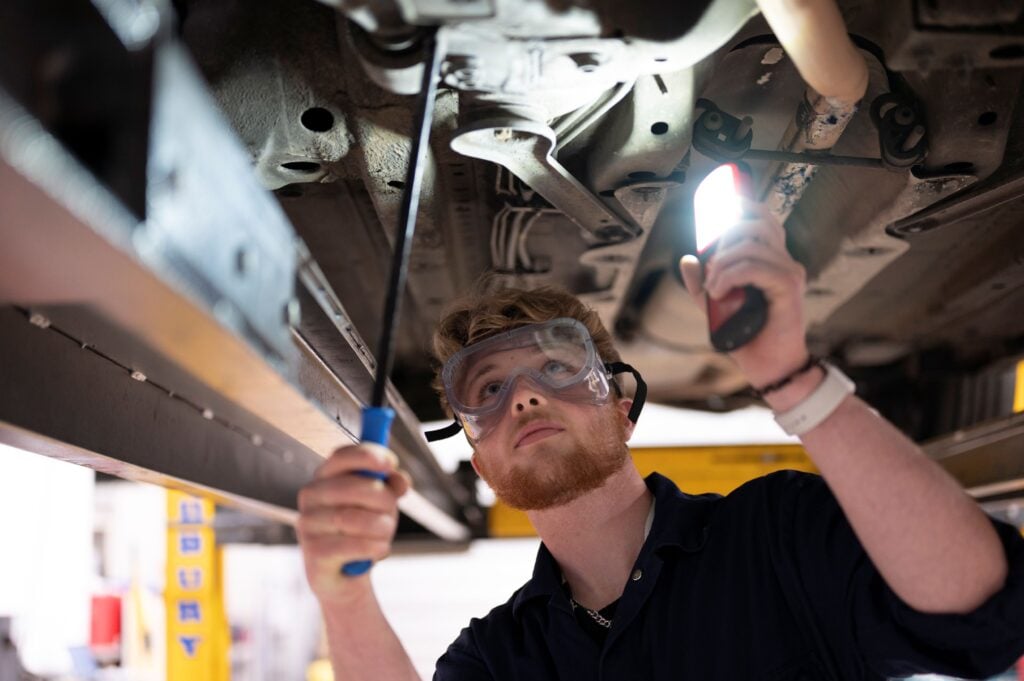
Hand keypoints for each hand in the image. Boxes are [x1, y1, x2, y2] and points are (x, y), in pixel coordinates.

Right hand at [297, 443, 410, 606]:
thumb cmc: (362, 530)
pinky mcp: (314, 553)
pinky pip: (357, 545)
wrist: (343, 578)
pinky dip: (376, 549)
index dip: (367, 455)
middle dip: (385, 502)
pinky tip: (376, 552)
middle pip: (357, 487)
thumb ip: (391, 486)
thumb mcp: (381, 504)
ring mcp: (308, 524)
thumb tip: (400, 480)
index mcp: (325, 477)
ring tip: (382, 536)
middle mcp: (311, 496)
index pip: (342, 456)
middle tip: (390, 515)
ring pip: (358, 519)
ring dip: (383, 529)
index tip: (390, 464)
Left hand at [679, 200, 809, 387]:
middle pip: (757, 224)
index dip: (742, 208)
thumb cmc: (748, 337)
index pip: (763, 219)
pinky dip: (730, 276)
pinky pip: (755, 268)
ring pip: (751, 246)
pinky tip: (720, 292)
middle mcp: (785, 262)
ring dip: (723, 264)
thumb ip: (703, 284)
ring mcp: (790, 273)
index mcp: (773, 260)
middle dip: (725, 237)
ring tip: (713, 288)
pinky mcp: (788, 289)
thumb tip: (688, 259)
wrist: (769, 367)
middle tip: (710, 267)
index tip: (715, 214)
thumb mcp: (717, 307)